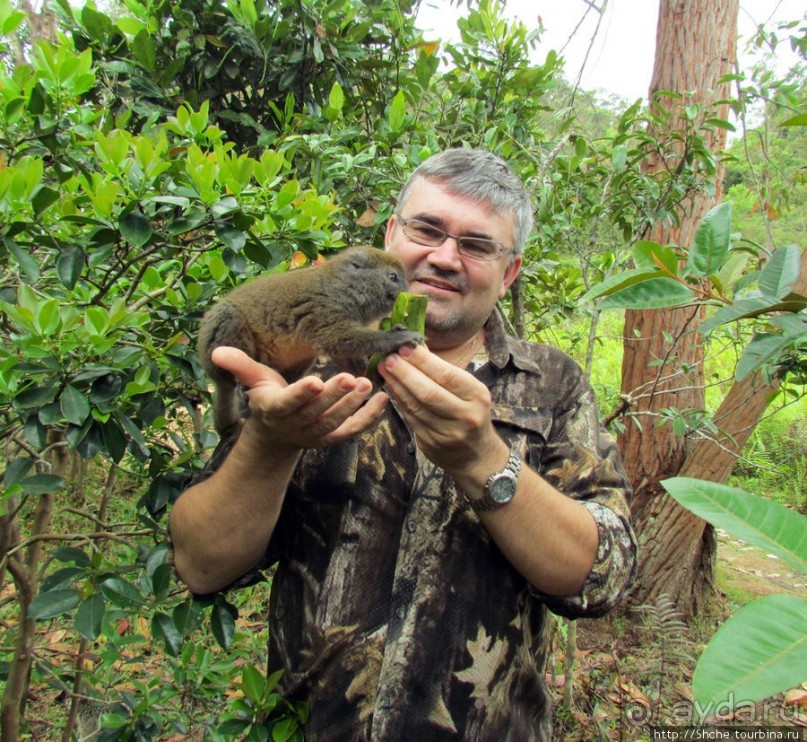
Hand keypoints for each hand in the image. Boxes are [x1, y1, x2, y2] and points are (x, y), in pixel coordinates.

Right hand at [210, 347, 389, 452]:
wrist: (276, 436)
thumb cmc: (267, 399)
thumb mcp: (253, 382)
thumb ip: (239, 365)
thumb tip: (215, 351)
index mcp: (274, 409)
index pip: (288, 403)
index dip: (301, 394)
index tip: (315, 381)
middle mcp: (296, 425)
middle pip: (317, 411)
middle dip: (334, 396)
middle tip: (350, 377)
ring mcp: (316, 434)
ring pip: (336, 421)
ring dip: (352, 405)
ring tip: (366, 384)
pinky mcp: (333, 438)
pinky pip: (353, 430)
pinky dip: (369, 419)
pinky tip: (384, 401)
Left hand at [378, 344, 508, 478]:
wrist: (476, 455)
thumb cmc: (470, 412)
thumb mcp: (469, 391)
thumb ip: (444, 371)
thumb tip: (417, 347)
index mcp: (477, 396)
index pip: (446, 375)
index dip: (423, 361)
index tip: (404, 347)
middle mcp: (465, 415)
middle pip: (429, 392)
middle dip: (405, 373)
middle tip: (388, 358)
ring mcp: (448, 432)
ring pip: (416, 406)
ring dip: (397, 385)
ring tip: (384, 369)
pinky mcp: (431, 443)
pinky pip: (411, 418)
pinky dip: (398, 400)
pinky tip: (390, 387)